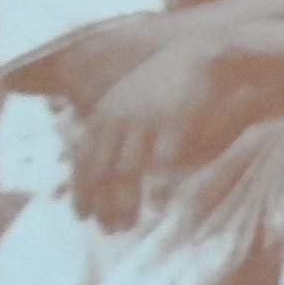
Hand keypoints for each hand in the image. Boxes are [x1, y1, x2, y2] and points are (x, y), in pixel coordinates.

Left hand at [74, 43, 219, 231]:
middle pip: (99, 171)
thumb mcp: (129, 99)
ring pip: (125, 174)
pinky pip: (160, 167)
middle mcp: (119, 120)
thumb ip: (113, 126)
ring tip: (126, 225)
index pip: (82, 160)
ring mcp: (145, 123)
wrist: (203, 55)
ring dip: (123, 204)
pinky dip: (156, 189)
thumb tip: (104, 164)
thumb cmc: (167, 81)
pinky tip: (156, 207)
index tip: (81, 215)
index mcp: (104, 114)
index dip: (80, 191)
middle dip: (99, 204)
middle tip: (106, 229)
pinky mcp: (173, 126)